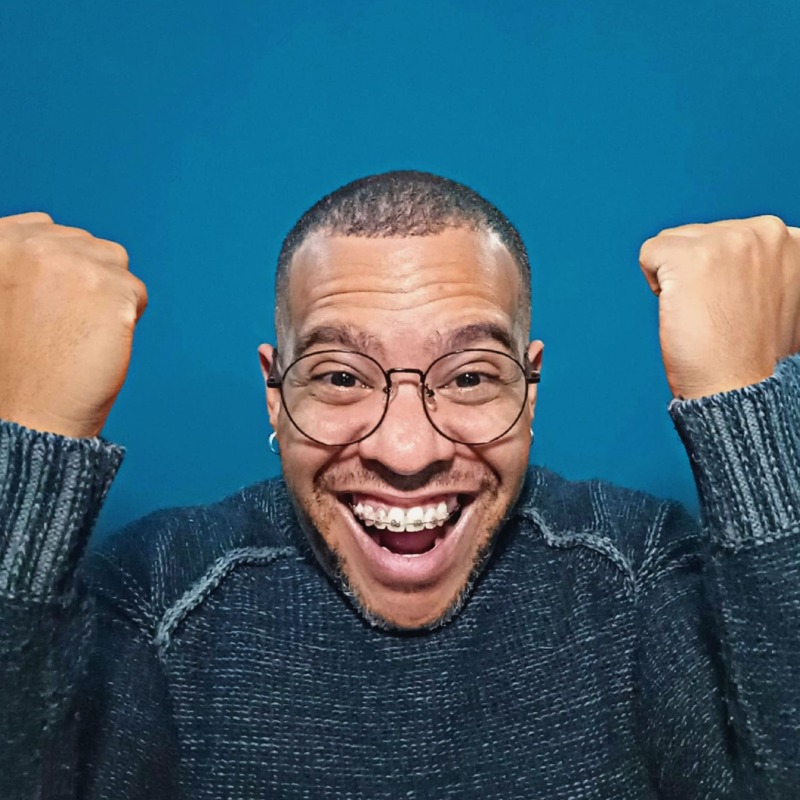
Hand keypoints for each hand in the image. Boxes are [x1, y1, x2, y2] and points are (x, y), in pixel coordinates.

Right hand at [0, 212, 146, 437]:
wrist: (26, 414)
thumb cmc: (9, 367)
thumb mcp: (0, 296)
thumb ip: (19, 263)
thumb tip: (54, 246)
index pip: (44, 227)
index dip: (59, 265)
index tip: (57, 298)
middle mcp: (33, 244)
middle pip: (85, 243)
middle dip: (86, 279)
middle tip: (68, 324)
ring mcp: (74, 263)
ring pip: (114, 262)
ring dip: (109, 293)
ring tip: (83, 331)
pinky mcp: (112, 288)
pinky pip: (135, 293)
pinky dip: (126, 318)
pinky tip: (100, 342)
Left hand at [639, 215, 799, 398]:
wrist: (739, 387)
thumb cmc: (752, 354)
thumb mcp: (779, 295)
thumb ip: (763, 266)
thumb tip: (732, 260)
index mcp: (793, 241)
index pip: (731, 236)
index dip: (722, 275)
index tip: (736, 307)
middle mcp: (767, 232)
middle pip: (700, 234)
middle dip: (697, 272)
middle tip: (717, 313)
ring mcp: (729, 241)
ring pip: (674, 241)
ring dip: (676, 277)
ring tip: (701, 312)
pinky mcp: (691, 256)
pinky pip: (649, 252)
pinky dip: (653, 282)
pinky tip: (679, 308)